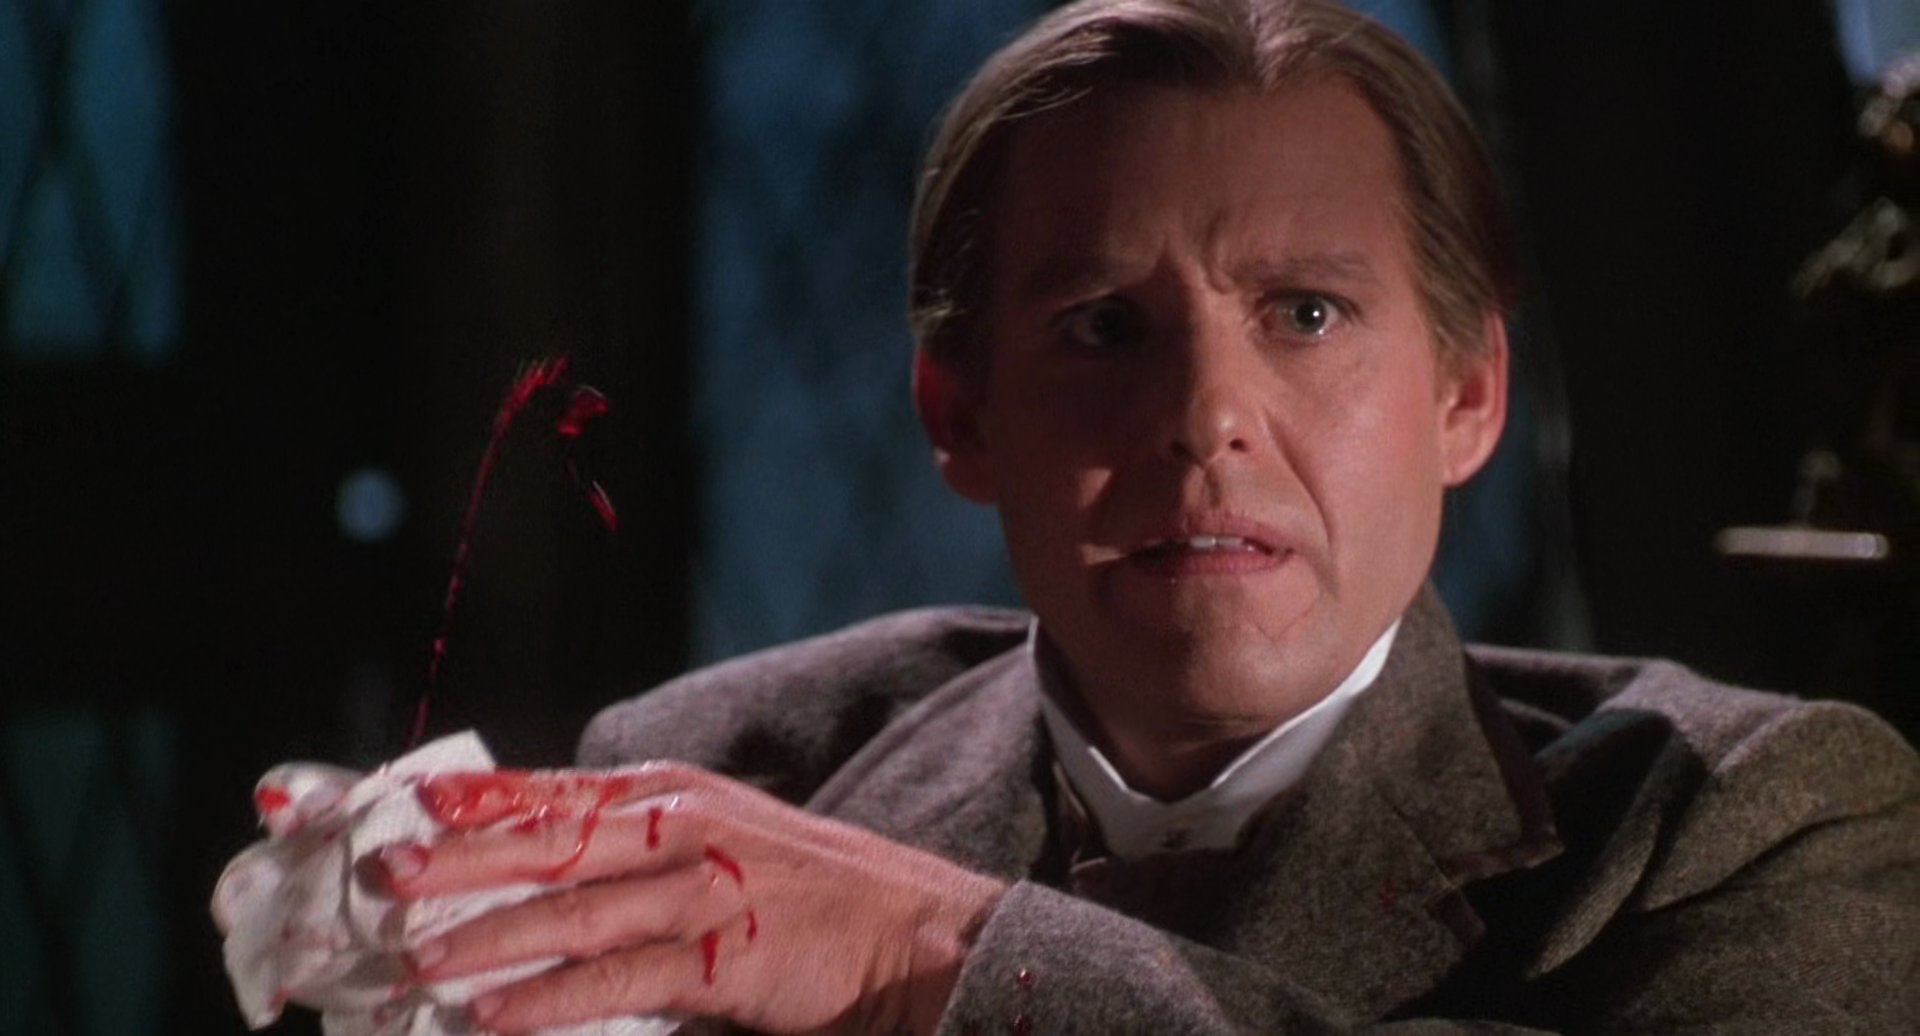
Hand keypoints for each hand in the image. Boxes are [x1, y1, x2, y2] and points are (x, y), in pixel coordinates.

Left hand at [376, 763, 1008, 1034]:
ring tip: (419, 963)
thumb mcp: (719, 841)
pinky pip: (617, 979)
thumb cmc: (810, 891)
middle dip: (461, 860)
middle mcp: (679, 827)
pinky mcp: (722, 956)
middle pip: (549, 840)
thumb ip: (639, 846)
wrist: (912, 932)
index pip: (556, 791)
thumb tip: (547, 865)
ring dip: (488, 940)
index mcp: (672, 793)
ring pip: (572, 913)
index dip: (479, 801)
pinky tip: (497, 1015)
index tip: (409, 805)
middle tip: (385, 877)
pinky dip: (551, 1000)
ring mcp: (701, 889)